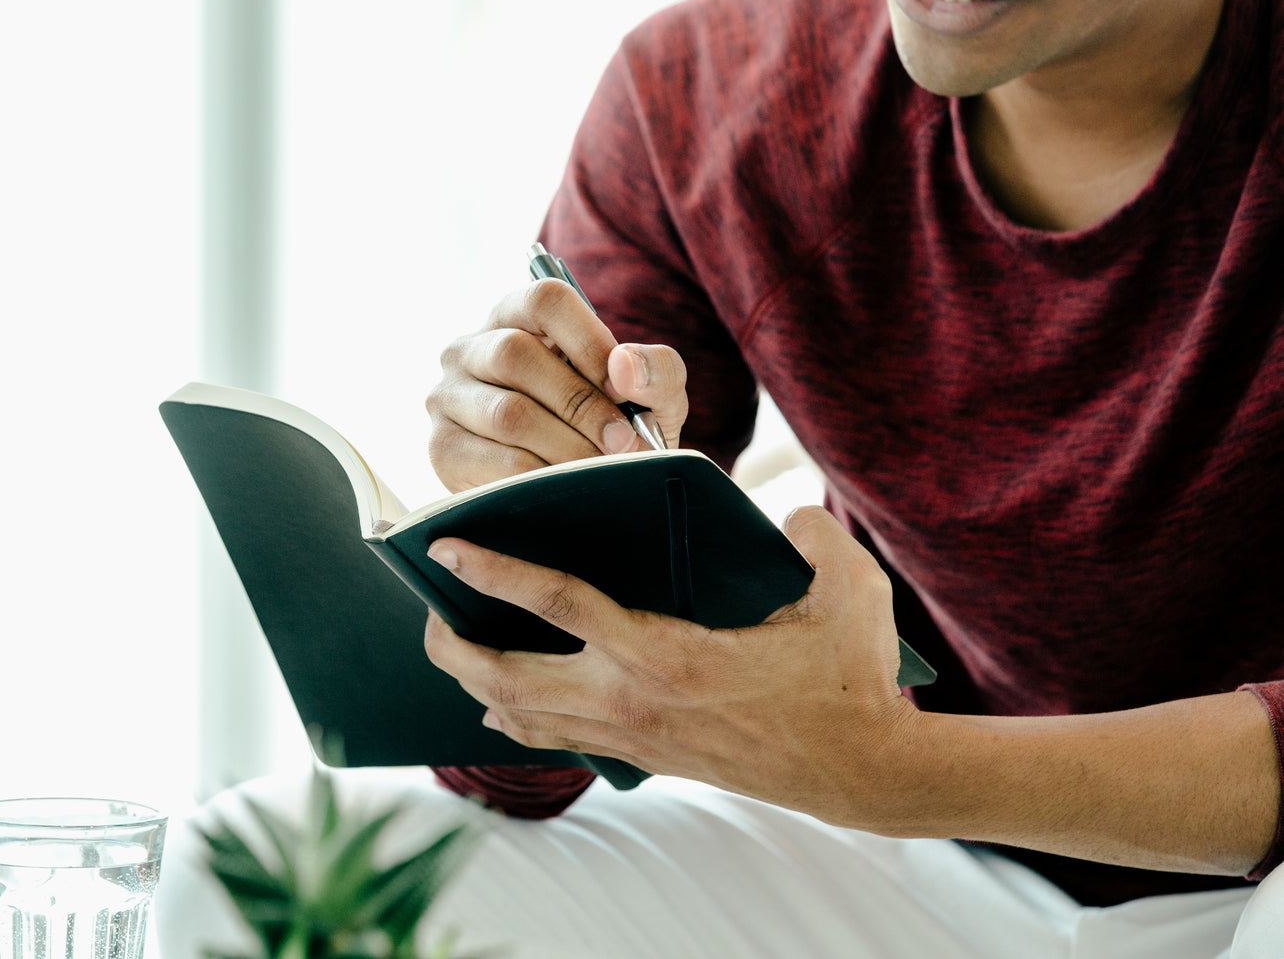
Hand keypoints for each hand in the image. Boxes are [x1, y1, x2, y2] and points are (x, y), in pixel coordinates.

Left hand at [422, 506, 922, 830]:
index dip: (494, 570)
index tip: (445, 546)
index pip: (557, 602)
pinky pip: (554, 739)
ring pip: (521, 716)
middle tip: (427, 611)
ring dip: (475, 680)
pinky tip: (504, 698)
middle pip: (506, 674)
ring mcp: (631, 735)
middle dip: (451, 642)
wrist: (858, 771)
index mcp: (666, 651)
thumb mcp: (847, 593)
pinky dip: (516, 716)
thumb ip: (811, 538)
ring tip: (451, 647)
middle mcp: (631, 698)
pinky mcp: (641, 757)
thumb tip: (784, 515)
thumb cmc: (848, 680)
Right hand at [426, 278, 687, 491]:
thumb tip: (624, 366)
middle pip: (516, 355)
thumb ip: (656, 371)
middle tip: (624, 442)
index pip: (544, 300)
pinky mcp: (443, 448)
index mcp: (516, 314)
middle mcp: (469, 348)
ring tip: (605, 469)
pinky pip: (497, 463)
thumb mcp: (647, 395)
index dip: (588, 340)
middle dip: (581, 404)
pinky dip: (545, 478)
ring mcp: (448, 397)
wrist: (575, 488)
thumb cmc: (610, 425)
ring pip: (508, 413)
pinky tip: (572, 489)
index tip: (623, 388)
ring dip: (568, 446)